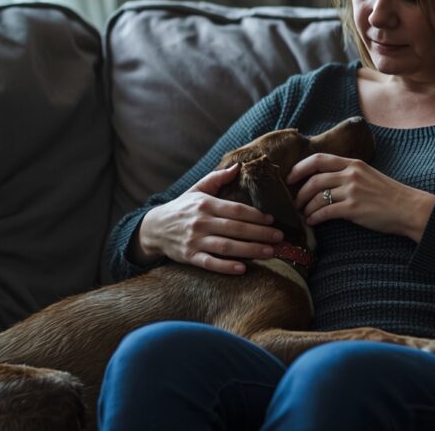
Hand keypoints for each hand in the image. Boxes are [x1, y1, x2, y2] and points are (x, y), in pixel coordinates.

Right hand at [132, 164, 284, 274]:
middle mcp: (201, 222)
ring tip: (271, 252)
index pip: (236, 209)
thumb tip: (238, 167)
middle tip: (280, 237)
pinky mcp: (189, 257)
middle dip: (260, 233)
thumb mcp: (197, 189)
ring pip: (227, 247)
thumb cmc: (182, 208)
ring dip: (250, 250)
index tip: (273, 219)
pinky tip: (243, 269)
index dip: (256, 215)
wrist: (154, 228)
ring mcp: (195, 240)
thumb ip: (217, 178)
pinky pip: (210, 263)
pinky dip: (226, 266)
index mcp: (205, 204)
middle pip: (235, 228)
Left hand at [287, 154, 434, 241]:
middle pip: (314, 179)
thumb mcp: (368, 175)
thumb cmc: (388, 195)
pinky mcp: (354, 208)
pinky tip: (313, 222)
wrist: (409, 208)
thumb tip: (324, 181)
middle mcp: (351, 174)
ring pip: (317, 197)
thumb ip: (348, 174)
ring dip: (306, 208)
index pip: (319, 159)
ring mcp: (352, 191)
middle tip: (294, 203)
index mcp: (353, 164)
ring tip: (304, 215)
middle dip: (299, 193)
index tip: (290, 177)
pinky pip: (326, 212)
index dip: (300, 167)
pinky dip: (315, 218)